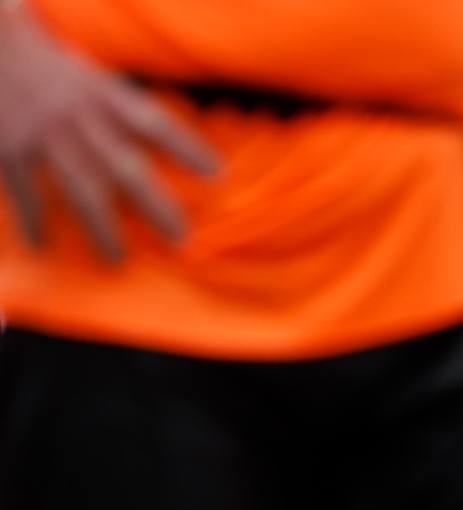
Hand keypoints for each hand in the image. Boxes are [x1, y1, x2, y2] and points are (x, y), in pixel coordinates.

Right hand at [0, 6, 217, 260]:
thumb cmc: (59, 73)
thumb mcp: (99, 81)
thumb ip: (129, 113)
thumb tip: (176, 147)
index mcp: (105, 95)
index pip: (154, 122)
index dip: (187, 146)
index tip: (218, 174)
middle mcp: (79, 117)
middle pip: (124, 166)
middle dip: (155, 204)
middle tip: (181, 237)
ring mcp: (44, 135)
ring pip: (79, 188)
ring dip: (101, 227)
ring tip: (117, 258)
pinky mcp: (9, 149)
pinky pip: (25, 191)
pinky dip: (34, 219)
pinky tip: (43, 245)